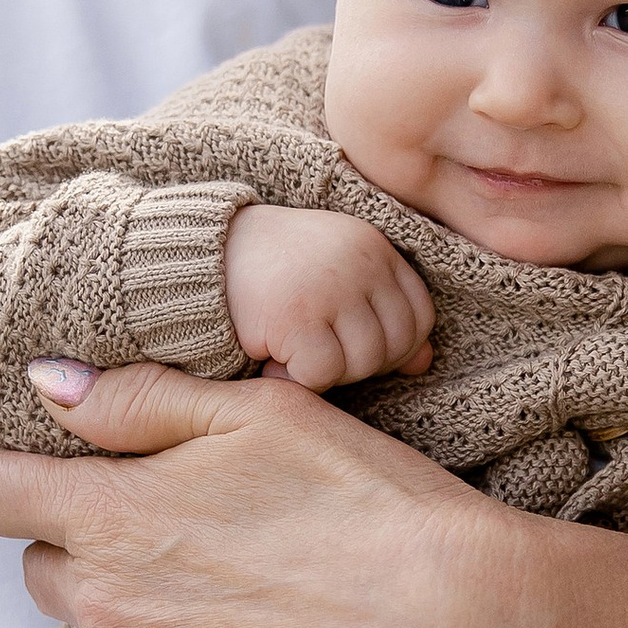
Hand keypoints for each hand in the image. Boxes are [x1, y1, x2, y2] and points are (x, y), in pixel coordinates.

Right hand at [223, 203, 434, 389]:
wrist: (202, 255)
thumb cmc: (274, 272)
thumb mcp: (336, 280)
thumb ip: (382, 314)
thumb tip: (425, 362)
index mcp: (375, 248)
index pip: (420, 316)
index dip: (394, 347)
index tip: (350, 346)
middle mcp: (361, 262)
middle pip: (395, 346)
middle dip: (358, 364)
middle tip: (315, 352)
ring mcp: (331, 288)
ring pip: (363, 363)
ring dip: (327, 373)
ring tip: (293, 354)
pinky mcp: (298, 316)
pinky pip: (323, 374)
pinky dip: (296, 380)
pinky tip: (272, 363)